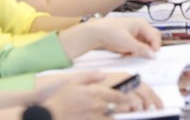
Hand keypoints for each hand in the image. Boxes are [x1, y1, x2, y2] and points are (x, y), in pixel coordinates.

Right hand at [41, 72, 158, 116]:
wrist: (48, 113)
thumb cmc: (59, 98)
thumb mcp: (73, 82)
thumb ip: (89, 77)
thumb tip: (102, 74)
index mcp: (95, 92)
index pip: (118, 94)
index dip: (130, 96)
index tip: (137, 97)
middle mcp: (96, 104)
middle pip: (120, 106)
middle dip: (133, 107)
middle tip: (141, 107)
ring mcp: (93, 115)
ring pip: (115, 116)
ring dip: (124, 115)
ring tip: (133, 113)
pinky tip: (117, 118)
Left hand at [82, 17, 160, 57]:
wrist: (95, 33)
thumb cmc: (110, 31)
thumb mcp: (127, 42)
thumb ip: (141, 49)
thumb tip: (152, 54)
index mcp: (142, 24)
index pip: (155, 36)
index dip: (155, 47)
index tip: (152, 56)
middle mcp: (139, 28)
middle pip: (150, 40)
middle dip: (147, 49)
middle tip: (141, 55)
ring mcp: (134, 33)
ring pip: (143, 45)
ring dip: (138, 51)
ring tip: (129, 54)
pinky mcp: (128, 39)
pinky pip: (135, 47)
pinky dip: (132, 52)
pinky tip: (125, 53)